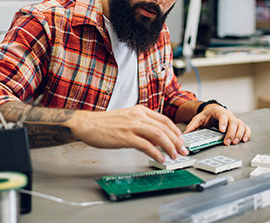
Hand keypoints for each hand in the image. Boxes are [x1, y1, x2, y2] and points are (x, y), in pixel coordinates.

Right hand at [68, 105, 188, 162]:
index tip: (181, 140)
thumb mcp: (127, 119)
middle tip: (182, 150)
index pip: (164, 119)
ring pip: (158, 135)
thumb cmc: (104, 123)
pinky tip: (160, 159)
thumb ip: (142, 126)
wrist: (87, 124)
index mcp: (139, 110)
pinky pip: (146, 145)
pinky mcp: (125, 137)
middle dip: (176, 141)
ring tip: (174, 156)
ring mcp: (132, 125)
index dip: (175, 131)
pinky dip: (156, 153)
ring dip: (169, 147)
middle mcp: (138, 116)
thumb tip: (156, 139)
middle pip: (164, 127)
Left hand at [183, 104, 250, 145]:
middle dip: (231, 133)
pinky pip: (246, 128)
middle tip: (227, 142)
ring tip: (234, 143)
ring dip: (239, 135)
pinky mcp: (238, 124)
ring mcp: (234, 119)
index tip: (222, 130)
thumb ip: (192, 126)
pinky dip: (247, 134)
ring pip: (241, 125)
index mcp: (218, 111)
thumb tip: (185, 134)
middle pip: (233, 122)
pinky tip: (244, 140)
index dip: (223, 123)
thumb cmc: (206, 115)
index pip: (222, 115)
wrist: (212, 111)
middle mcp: (228, 114)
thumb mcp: (198, 119)